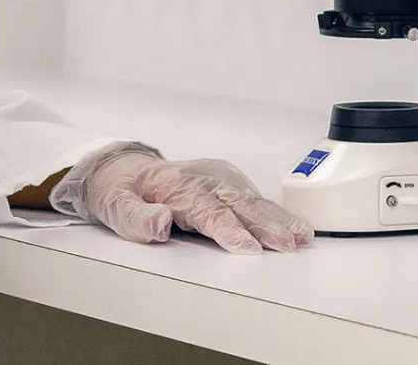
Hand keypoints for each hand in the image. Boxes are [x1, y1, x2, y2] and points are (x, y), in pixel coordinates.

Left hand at [73, 148, 312, 254]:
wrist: (124, 169)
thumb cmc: (122, 191)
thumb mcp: (115, 206)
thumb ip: (136, 218)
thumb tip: (160, 223)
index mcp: (179, 186)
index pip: (209, 212)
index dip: (230, 230)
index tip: (248, 248)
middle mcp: (204, 180)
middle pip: (240, 204)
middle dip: (266, 225)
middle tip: (288, 245)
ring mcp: (219, 179)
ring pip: (254, 200)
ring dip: (279, 219)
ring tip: (302, 237)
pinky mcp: (227, 182)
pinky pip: (256, 198)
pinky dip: (276, 213)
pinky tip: (294, 226)